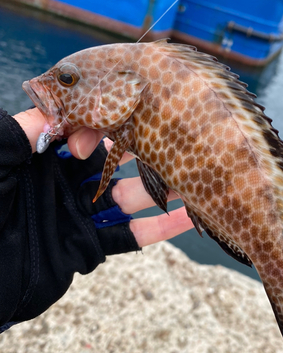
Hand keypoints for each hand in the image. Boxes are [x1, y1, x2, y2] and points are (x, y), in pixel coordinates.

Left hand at [14, 109, 193, 246]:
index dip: (103, 121)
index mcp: (39, 159)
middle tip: (172, 140)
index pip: (82, 131)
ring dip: (158, 186)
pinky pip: (128, 237)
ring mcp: (78, 215)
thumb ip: (20, 131)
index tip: (125, 115)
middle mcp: (64, 183)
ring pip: (127, 196)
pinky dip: (158, 228)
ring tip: (191, 172)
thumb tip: (57, 106)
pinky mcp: (88, 247)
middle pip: (111, 161)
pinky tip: (186, 215)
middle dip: (140, 150)